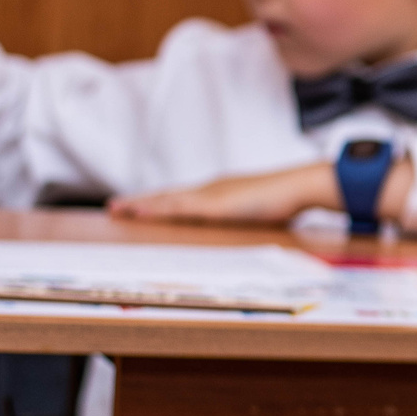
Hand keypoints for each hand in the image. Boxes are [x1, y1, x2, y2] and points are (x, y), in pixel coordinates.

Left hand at [109, 158, 410, 226]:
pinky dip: (158, 209)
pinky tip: (141, 212)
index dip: (160, 203)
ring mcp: (212, 196)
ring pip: (168, 200)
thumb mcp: (263, 215)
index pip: (183, 199)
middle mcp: (211, 190)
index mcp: (221, 194)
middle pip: (169, 196)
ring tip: (119, 208)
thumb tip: (251, 229)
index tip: (140, 207)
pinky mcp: (214, 204)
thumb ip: (252, 219)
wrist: (301, 185)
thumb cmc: (289, 200)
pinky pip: (178, 208)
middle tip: (115, 207)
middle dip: (142, 202)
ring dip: (143, 204)